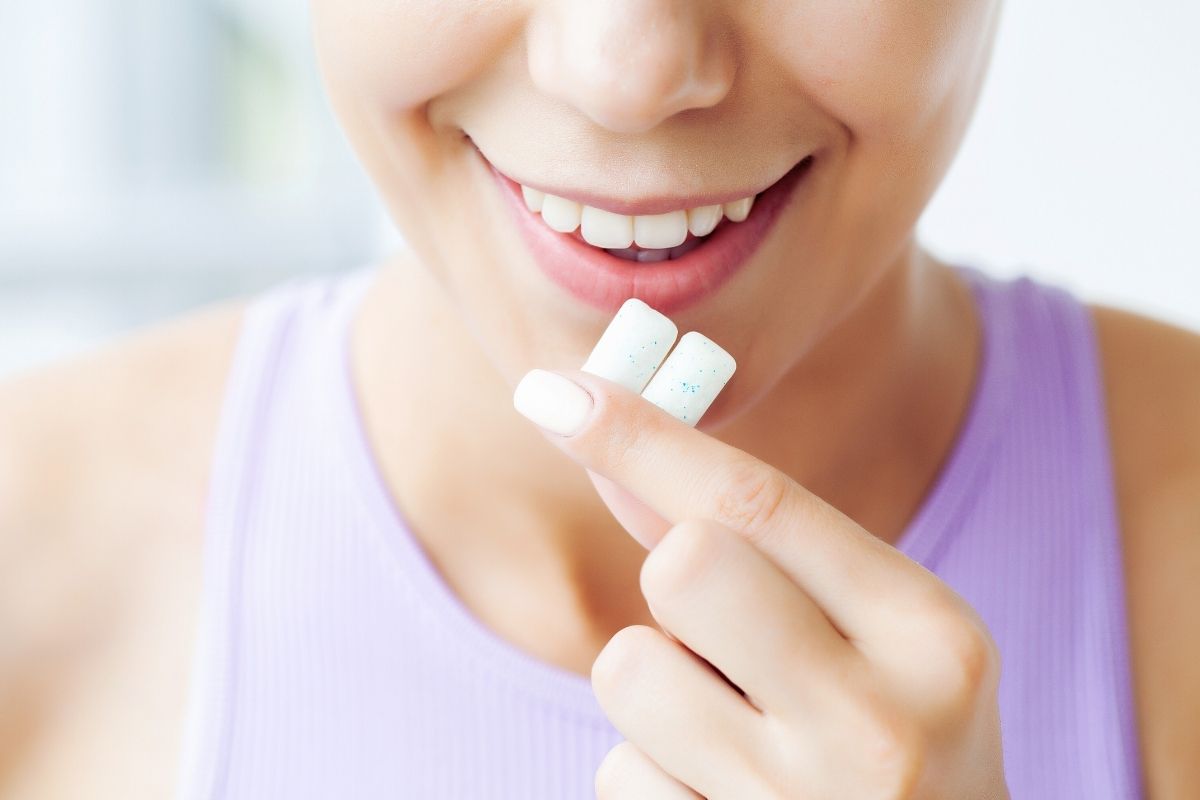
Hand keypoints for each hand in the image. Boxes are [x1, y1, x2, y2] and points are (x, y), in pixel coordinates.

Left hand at [514, 368, 1008, 798]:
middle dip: (676, 579)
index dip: (644, 437)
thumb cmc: (898, 729)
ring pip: (627, 671)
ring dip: (657, 684)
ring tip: (734, 726)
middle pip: (682, 567)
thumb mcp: (872, 628)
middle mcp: (877, 723)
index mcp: (929, 634)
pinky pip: (619, 771)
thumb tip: (615, 459)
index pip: (758, 503)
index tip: (555, 392)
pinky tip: (725, 793)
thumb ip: (757, 547)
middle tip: (725, 626)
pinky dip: (654, 768)